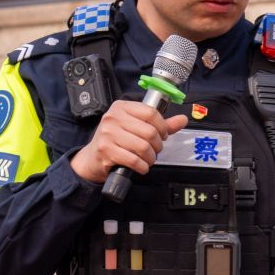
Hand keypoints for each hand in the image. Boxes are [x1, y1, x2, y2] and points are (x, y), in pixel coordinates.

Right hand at [69, 100, 189, 184]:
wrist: (92, 158)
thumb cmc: (116, 141)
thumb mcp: (135, 127)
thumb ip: (160, 124)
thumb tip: (182, 119)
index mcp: (121, 107)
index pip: (151, 113)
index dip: (162, 127)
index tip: (162, 135)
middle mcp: (113, 118)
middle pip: (150, 132)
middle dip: (158, 145)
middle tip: (154, 150)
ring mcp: (108, 134)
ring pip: (143, 147)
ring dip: (151, 158)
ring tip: (148, 159)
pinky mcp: (106, 150)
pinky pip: (134, 160)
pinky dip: (143, 167)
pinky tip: (141, 166)